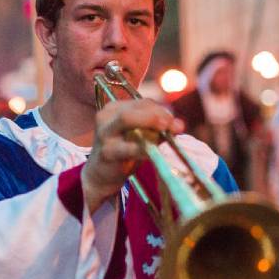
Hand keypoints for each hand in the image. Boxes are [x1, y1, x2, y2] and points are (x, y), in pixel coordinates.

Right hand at [81, 99, 182, 213]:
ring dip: (152, 124)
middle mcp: (107, 116)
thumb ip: (156, 129)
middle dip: (160, 115)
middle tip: (176, 127)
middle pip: (138, 107)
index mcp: (114, 108)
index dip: (163, 110)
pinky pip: (130, 147)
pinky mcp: (107, 152)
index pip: (143, 102)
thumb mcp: (138, 136)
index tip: (175, 123)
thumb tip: (179, 125)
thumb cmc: (123, 154)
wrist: (99, 176)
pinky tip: (155, 153)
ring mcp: (105, 133)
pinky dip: (146, 148)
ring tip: (167, 135)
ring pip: (128, 119)